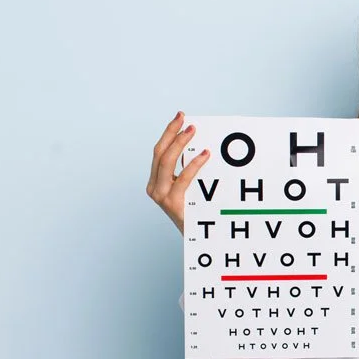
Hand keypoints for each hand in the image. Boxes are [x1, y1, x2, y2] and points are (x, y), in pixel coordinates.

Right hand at [146, 111, 209, 234]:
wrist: (199, 241)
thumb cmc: (198, 213)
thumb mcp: (191, 190)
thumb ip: (189, 172)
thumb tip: (204, 146)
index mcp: (156, 182)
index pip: (159, 152)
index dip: (168, 133)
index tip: (180, 117)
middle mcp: (154, 188)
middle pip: (160, 153)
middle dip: (171, 133)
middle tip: (185, 119)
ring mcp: (161, 197)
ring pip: (166, 162)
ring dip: (180, 143)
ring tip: (193, 130)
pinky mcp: (173, 205)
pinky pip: (182, 179)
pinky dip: (193, 164)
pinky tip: (204, 155)